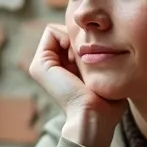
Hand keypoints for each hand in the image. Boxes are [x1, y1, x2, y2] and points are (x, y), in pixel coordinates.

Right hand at [28, 24, 125, 146]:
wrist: (94, 117)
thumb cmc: (107, 101)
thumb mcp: (104, 73)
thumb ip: (99, 56)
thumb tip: (99, 37)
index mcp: (62, 69)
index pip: (73, 36)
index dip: (87, 40)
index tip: (95, 60)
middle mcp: (49, 66)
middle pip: (67, 32)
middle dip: (81, 39)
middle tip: (89, 61)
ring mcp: (41, 65)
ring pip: (59, 30)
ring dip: (75, 40)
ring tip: (83, 61)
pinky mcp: (39, 64)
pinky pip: (51, 31)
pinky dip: (67, 37)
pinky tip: (76, 57)